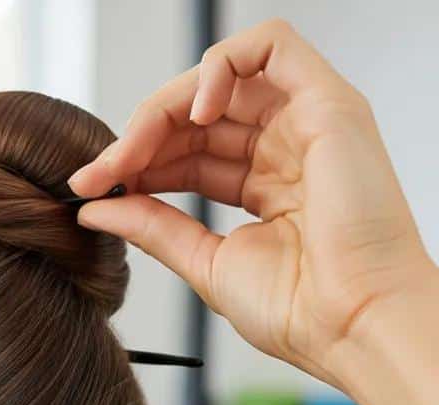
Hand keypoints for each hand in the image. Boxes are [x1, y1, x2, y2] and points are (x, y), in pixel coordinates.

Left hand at [66, 17, 438, 391]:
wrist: (349, 325)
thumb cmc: (296, 310)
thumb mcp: (205, 263)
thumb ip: (152, 226)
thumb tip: (94, 205)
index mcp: (266, 188)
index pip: (187, 156)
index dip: (136, 164)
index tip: (89, 188)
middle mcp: (287, 150)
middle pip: (196, 119)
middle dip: (137, 139)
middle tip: (97, 173)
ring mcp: (307, 123)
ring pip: (221, 79)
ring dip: (161, 110)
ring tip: (130, 153)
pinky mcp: (328, 102)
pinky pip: (270, 46)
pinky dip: (219, 66)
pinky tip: (189, 114)